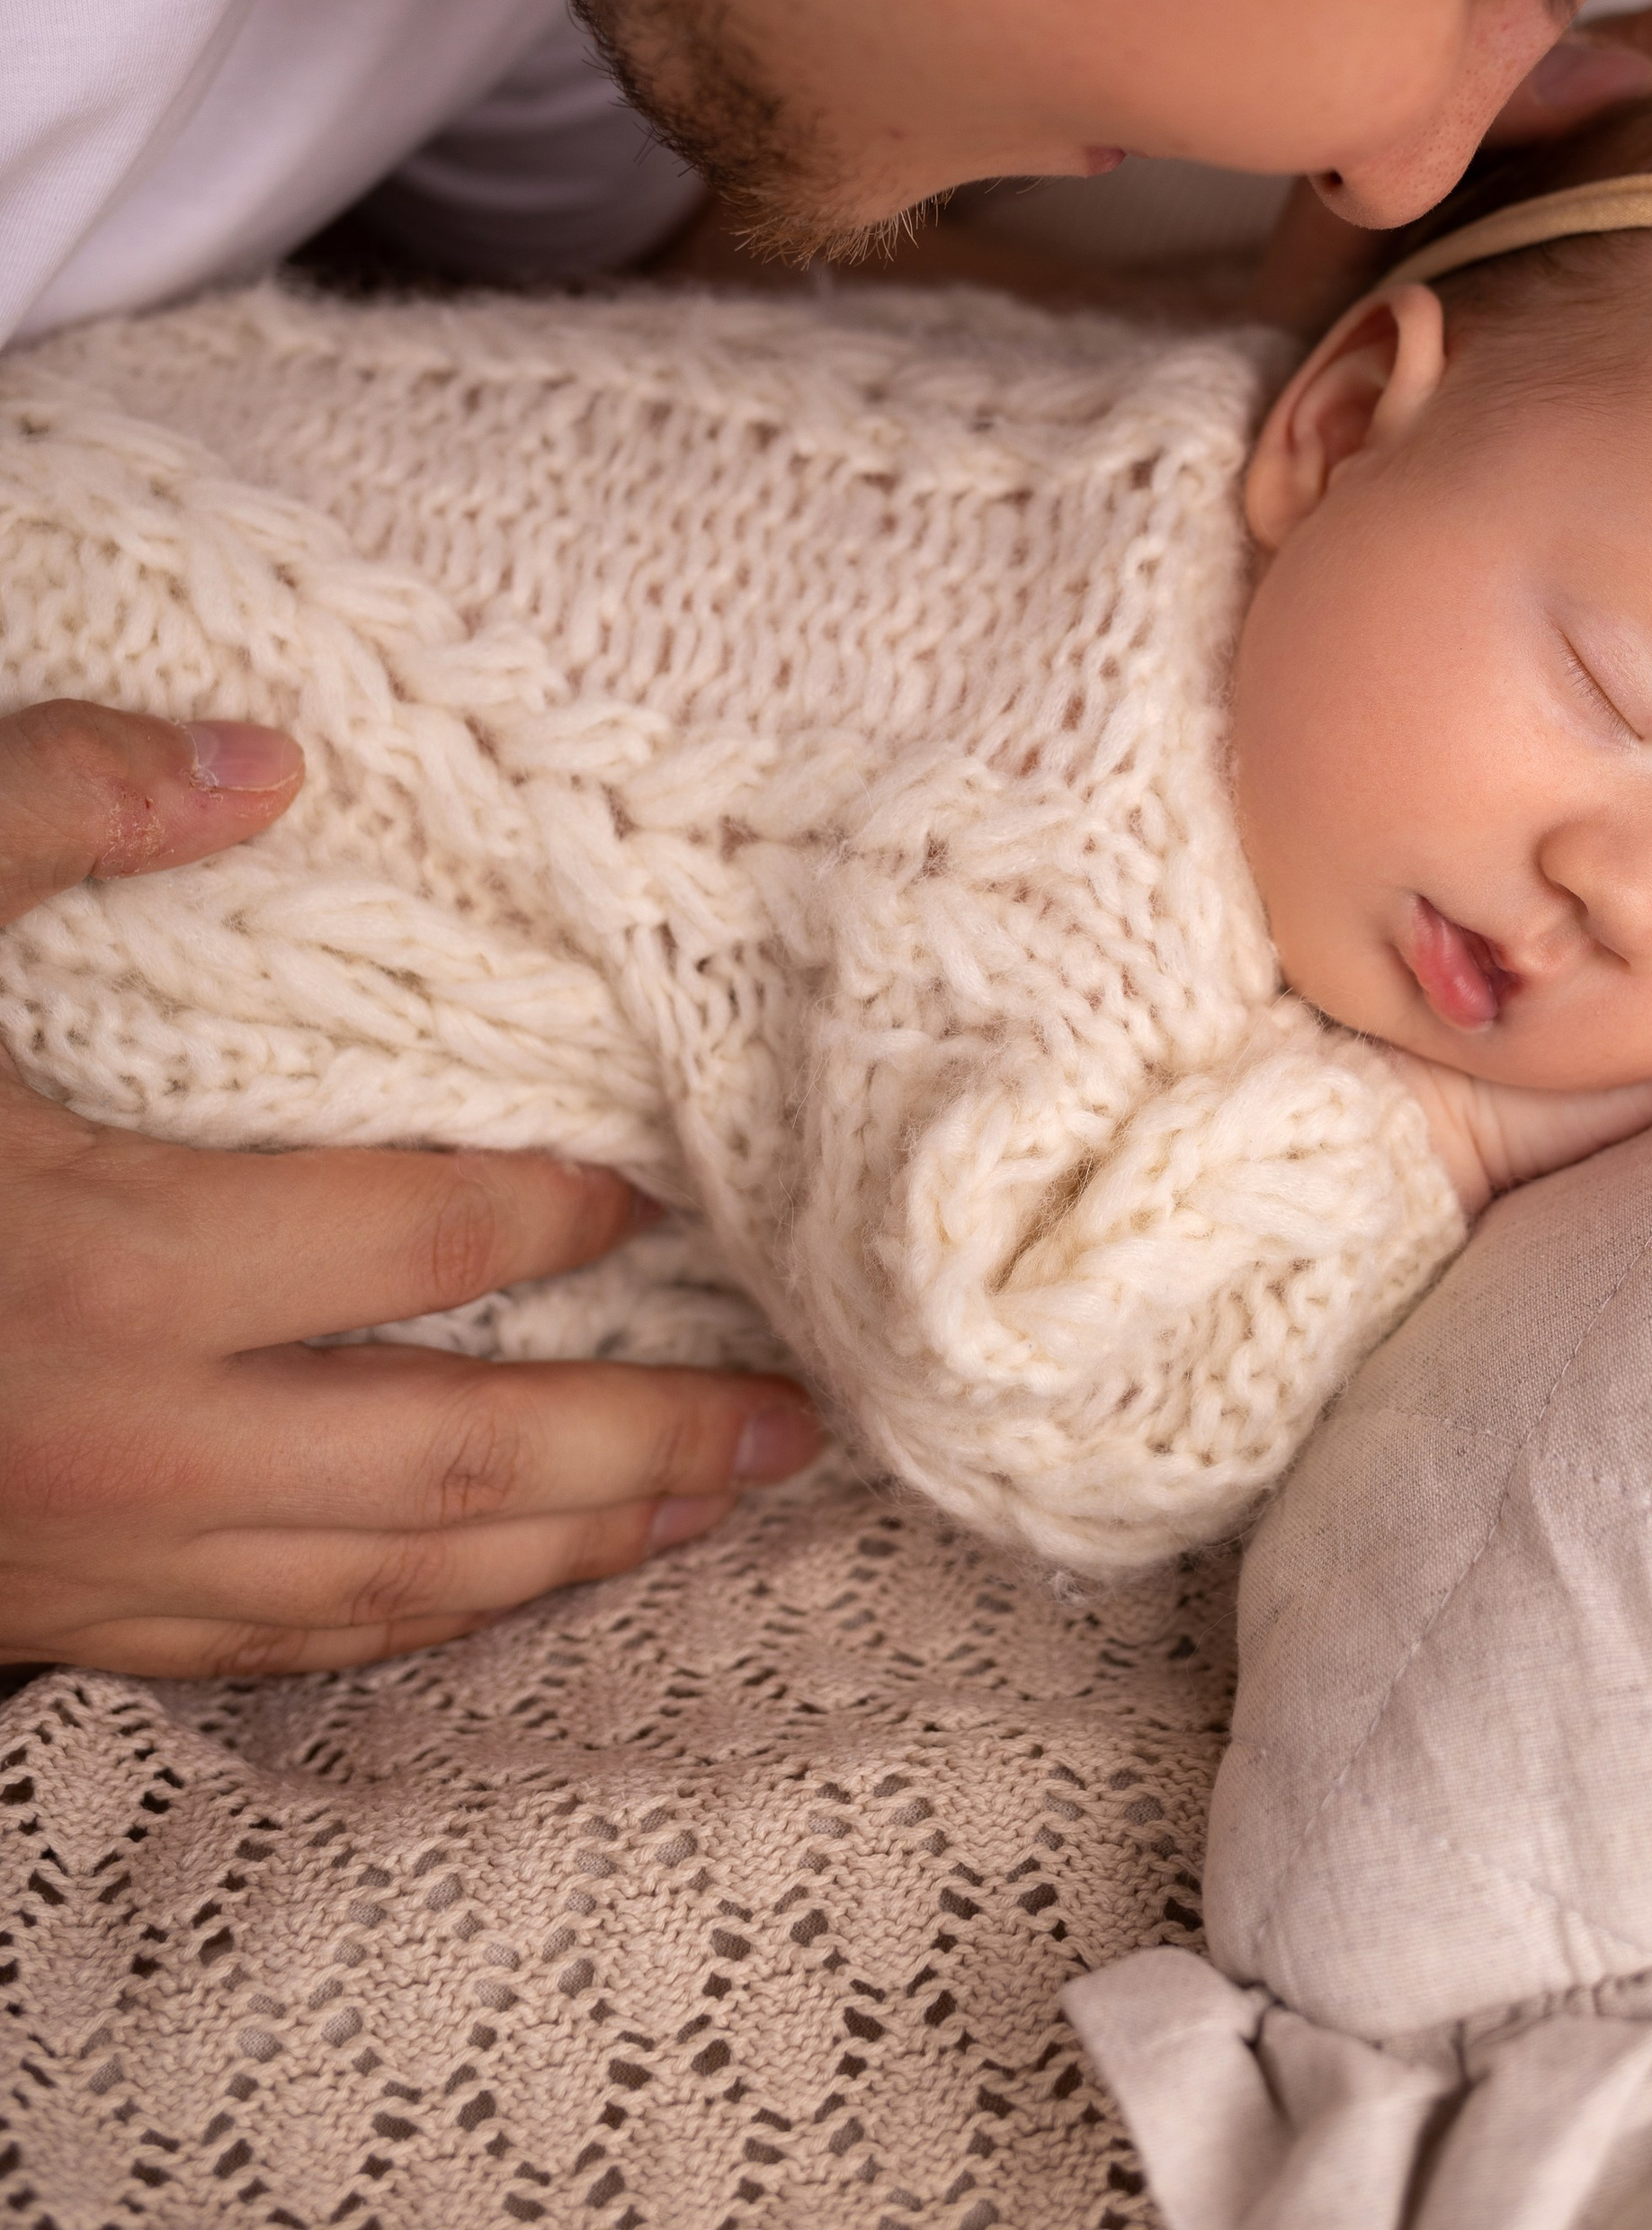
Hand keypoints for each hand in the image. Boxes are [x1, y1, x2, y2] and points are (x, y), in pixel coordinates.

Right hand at [0, 702, 818, 1677]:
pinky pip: (261, 1654)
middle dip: (650, 1445)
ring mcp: (78, 1561)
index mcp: (107, 1267)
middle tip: (809, 1421)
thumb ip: (48, 813)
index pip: (421, 1243)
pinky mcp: (26, 1619)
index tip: (670, 1186)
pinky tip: (477, 1601)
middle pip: (461, 1460)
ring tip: (710, 1517)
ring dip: (564, 1556)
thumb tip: (262, 762)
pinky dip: (401, 1631)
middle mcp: (124, 1443)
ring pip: (382, 1591)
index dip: (566, 1216)